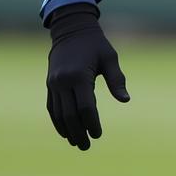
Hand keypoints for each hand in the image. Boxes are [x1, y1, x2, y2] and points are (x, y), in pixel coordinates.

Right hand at [46, 3, 128, 149]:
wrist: (71, 29)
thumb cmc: (95, 44)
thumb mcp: (110, 58)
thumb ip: (117, 80)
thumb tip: (125, 100)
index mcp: (79, 76)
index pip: (85, 107)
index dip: (92, 123)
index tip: (98, 134)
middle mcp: (63, 82)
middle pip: (69, 115)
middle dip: (78, 132)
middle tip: (86, 146)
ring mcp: (53, 84)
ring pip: (58, 113)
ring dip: (67, 130)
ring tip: (77, 143)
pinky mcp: (49, 84)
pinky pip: (52, 107)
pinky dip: (57, 121)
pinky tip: (65, 132)